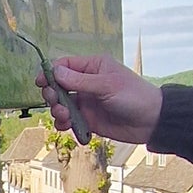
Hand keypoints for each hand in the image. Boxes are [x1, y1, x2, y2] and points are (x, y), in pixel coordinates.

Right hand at [43, 53, 161, 145]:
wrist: (151, 122)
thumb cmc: (134, 96)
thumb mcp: (107, 85)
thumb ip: (80, 81)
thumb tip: (55, 72)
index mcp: (93, 67)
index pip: (64, 66)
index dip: (50, 73)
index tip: (41, 83)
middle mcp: (87, 83)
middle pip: (58, 86)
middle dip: (53, 95)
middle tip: (55, 103)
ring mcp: (87, 102)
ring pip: (61, 105)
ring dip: (58, 111)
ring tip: (65, 118)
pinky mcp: (88, 119)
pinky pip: (69, 121)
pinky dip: (65, 124)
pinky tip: (67, 127)